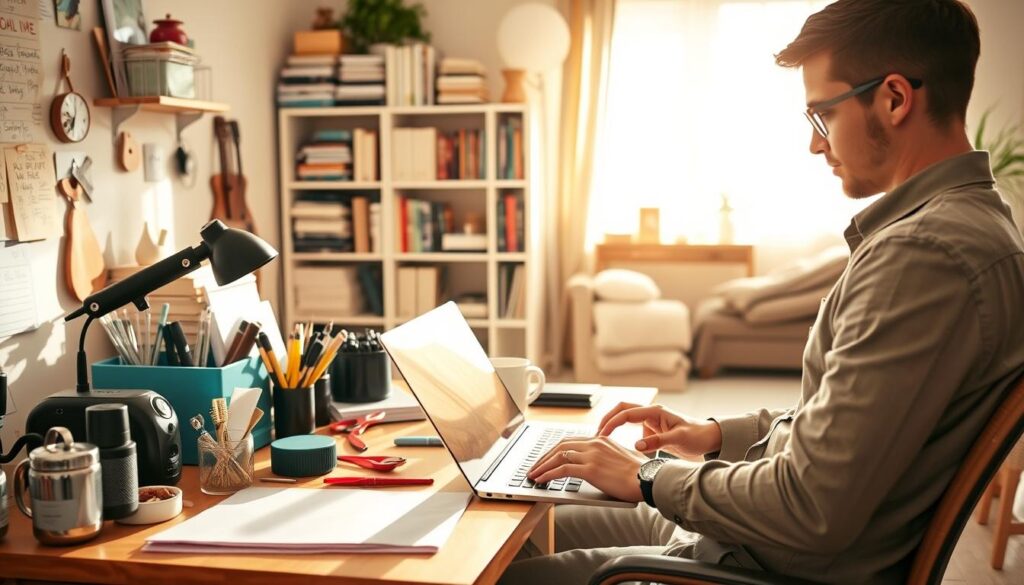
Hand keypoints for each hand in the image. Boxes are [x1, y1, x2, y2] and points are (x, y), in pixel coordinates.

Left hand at [527, 436, 645, 502]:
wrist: (650, 479)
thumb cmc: (640, 474)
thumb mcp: (622, 458)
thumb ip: (608, 457)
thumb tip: (597, 466)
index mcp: (602, 439)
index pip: (572, 441)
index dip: (555, 450)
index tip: (547, 458)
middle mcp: (595, 443)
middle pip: (561, 446)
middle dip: (545, 456)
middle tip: (535, 466)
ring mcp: (592, 455)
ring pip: (558, 456)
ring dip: (542, 466)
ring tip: (533, 475)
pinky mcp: (590, 468)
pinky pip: (562, 469)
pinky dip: (548, 473)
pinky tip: (541, 480)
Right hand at [597, 402, 721, 459]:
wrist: (709, 440)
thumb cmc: (697, 436)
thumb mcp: (678, 439)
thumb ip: (657, 442)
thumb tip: (637, 446)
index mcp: (655, 412)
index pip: (626, 413)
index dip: (611, 422)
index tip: (601, 435)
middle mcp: (651, 414)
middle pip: (621, 410)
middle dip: (607, 419)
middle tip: (596, 434)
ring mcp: (651, 422)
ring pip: (626, 420)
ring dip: (614, 428)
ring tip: (603, 443)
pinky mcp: (653, 432)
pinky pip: (633, 432)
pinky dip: (624, 438)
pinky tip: (621, 450)